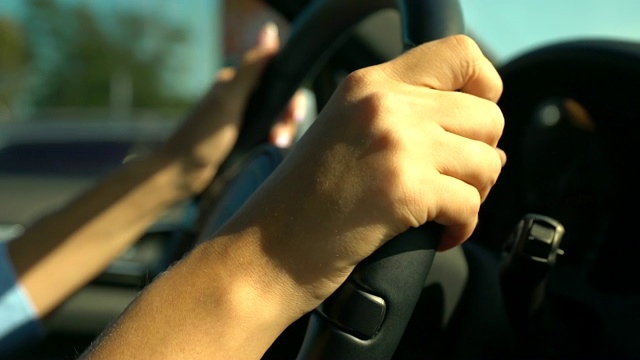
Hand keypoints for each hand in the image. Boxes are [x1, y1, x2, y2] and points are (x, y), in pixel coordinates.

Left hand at [160, 22, 304, 194]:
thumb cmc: (200, 137)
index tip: (293, 114)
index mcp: (237, 82)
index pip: (278, 77)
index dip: (292, 94)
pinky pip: (270, 135)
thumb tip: (269, 31)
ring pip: (279, 120)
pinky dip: (275, 142)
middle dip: (288, 118)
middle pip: (282, 100)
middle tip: (281, 137)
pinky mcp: (245, 139)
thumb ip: (250, 69)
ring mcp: (244, 119)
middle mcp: (242, 97)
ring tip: (276, 145)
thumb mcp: (228, 101)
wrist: (181, 174)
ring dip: (284, 132)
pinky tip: (273, 150)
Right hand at [221, 35, 505, 312]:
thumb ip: (402, 116)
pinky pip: (471, 205)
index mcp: (369, 84)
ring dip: (474, 193)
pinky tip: (437, 234)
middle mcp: (385, 105)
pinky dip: (461, 227)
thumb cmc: (303, 201)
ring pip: (488, 162)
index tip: (473, 124)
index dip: (484, 88)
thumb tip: (477, 131)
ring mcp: (396, 145)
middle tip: (452, 181)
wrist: (265, 250)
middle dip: (481, 155)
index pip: (460, 53)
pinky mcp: (403, 190)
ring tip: (441, 208)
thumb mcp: (344, 132)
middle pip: (487, 115)